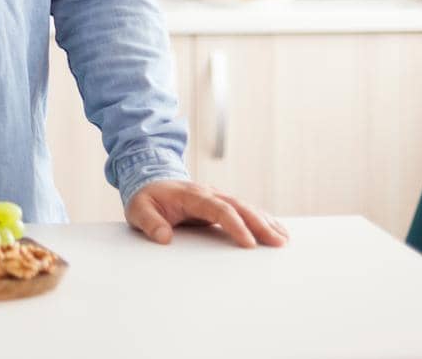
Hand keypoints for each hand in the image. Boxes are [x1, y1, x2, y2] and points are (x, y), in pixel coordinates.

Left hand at [125, 179, 287, 248]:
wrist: (148, 179)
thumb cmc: (146, 198)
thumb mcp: (138, 209)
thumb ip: (150, 222)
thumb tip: (164, 237)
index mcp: (191, 195)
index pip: (218, 209)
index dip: (235, 225)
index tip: (248, 243)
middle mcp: (208, 193)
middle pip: (239, 207)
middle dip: (259, 224)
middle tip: (277, 242)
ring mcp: (215, 197)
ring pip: (245, 207)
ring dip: (265, 222)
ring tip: (283, 239)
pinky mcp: (219, 204)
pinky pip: (244, 210)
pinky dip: (261, 219)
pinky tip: (276, 230)